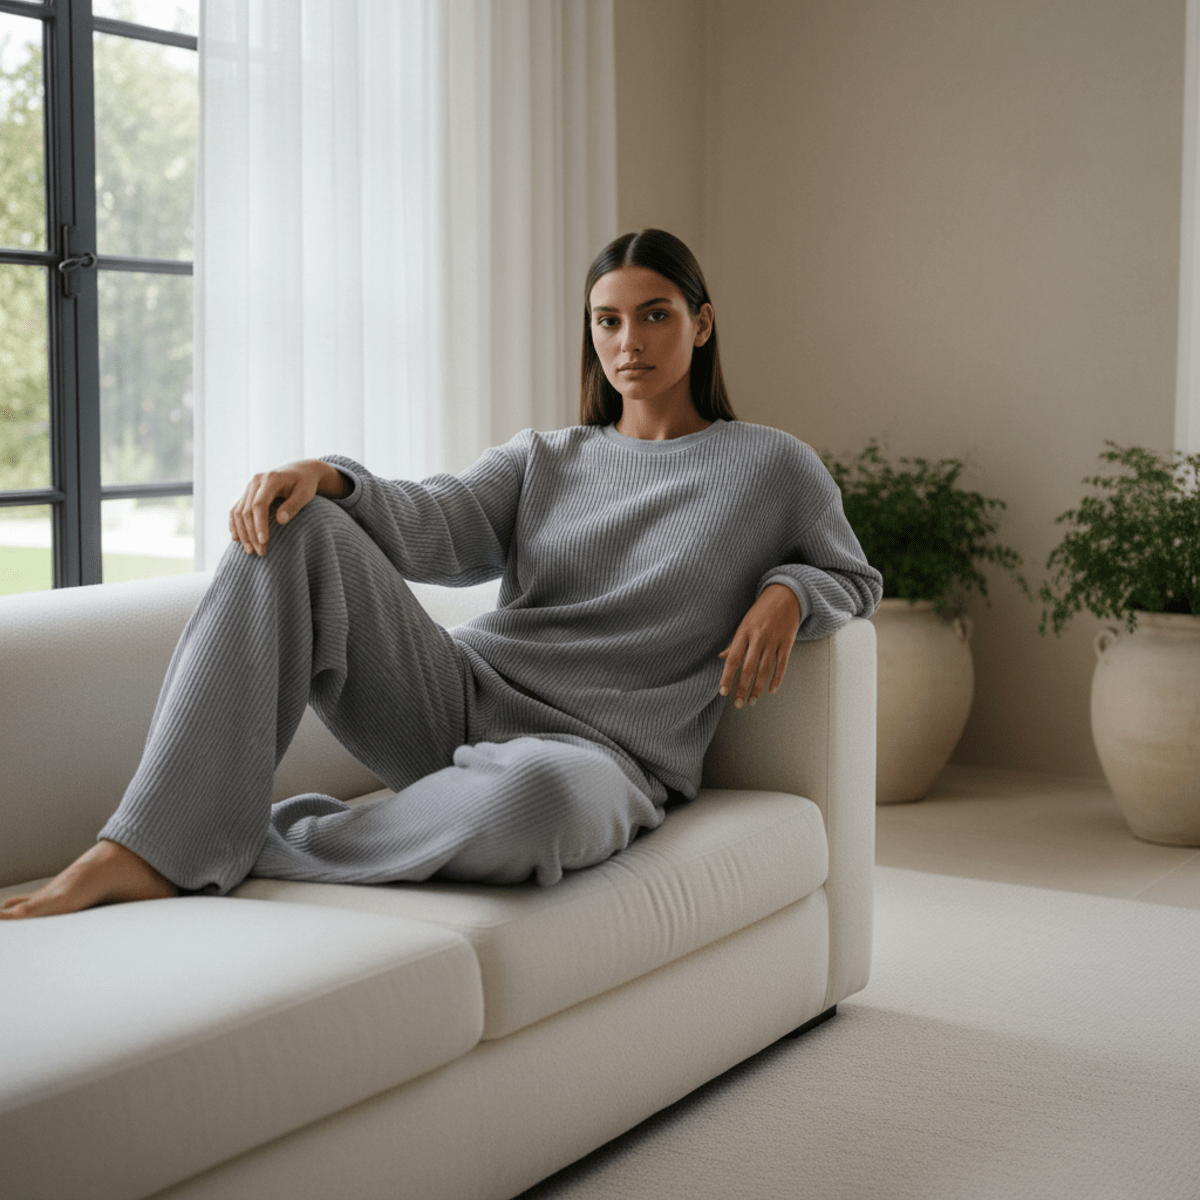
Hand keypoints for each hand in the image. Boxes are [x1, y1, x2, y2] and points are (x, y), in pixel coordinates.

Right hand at [228, 459, 348, 555]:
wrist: (301, 471)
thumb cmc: (305, 484)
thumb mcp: (305, 494)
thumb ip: (293, 505)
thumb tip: (280, 520)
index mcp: (270, 479)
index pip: (259, 504)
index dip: (259, 524)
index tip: (264, 542)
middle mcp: (255, 481)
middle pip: (246, 510)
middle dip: (251, 533)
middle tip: (260, 552)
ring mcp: (249, 487)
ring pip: (238, 512)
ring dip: (242, 533)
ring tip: (250, 551)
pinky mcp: (247, 493)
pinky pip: (235, 510)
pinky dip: (234, 525)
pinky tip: (237, 539)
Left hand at [717, 583, 801, 708]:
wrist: (785, 595)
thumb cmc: (761, 611)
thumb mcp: (744, 623)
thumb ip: (734, 643)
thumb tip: (721, 658)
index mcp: (744, 633)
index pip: (732, 659)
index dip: (727, 677)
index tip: (723, 692)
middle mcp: (758, 638)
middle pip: (748, 668)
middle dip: (742, 688)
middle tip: (738, 704)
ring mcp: (773, 640)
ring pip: (764, 669)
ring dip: (758, 688)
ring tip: (752, 701)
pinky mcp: (787, 642)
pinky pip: (782, 664)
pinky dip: (777, 679)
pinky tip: (771, 690)